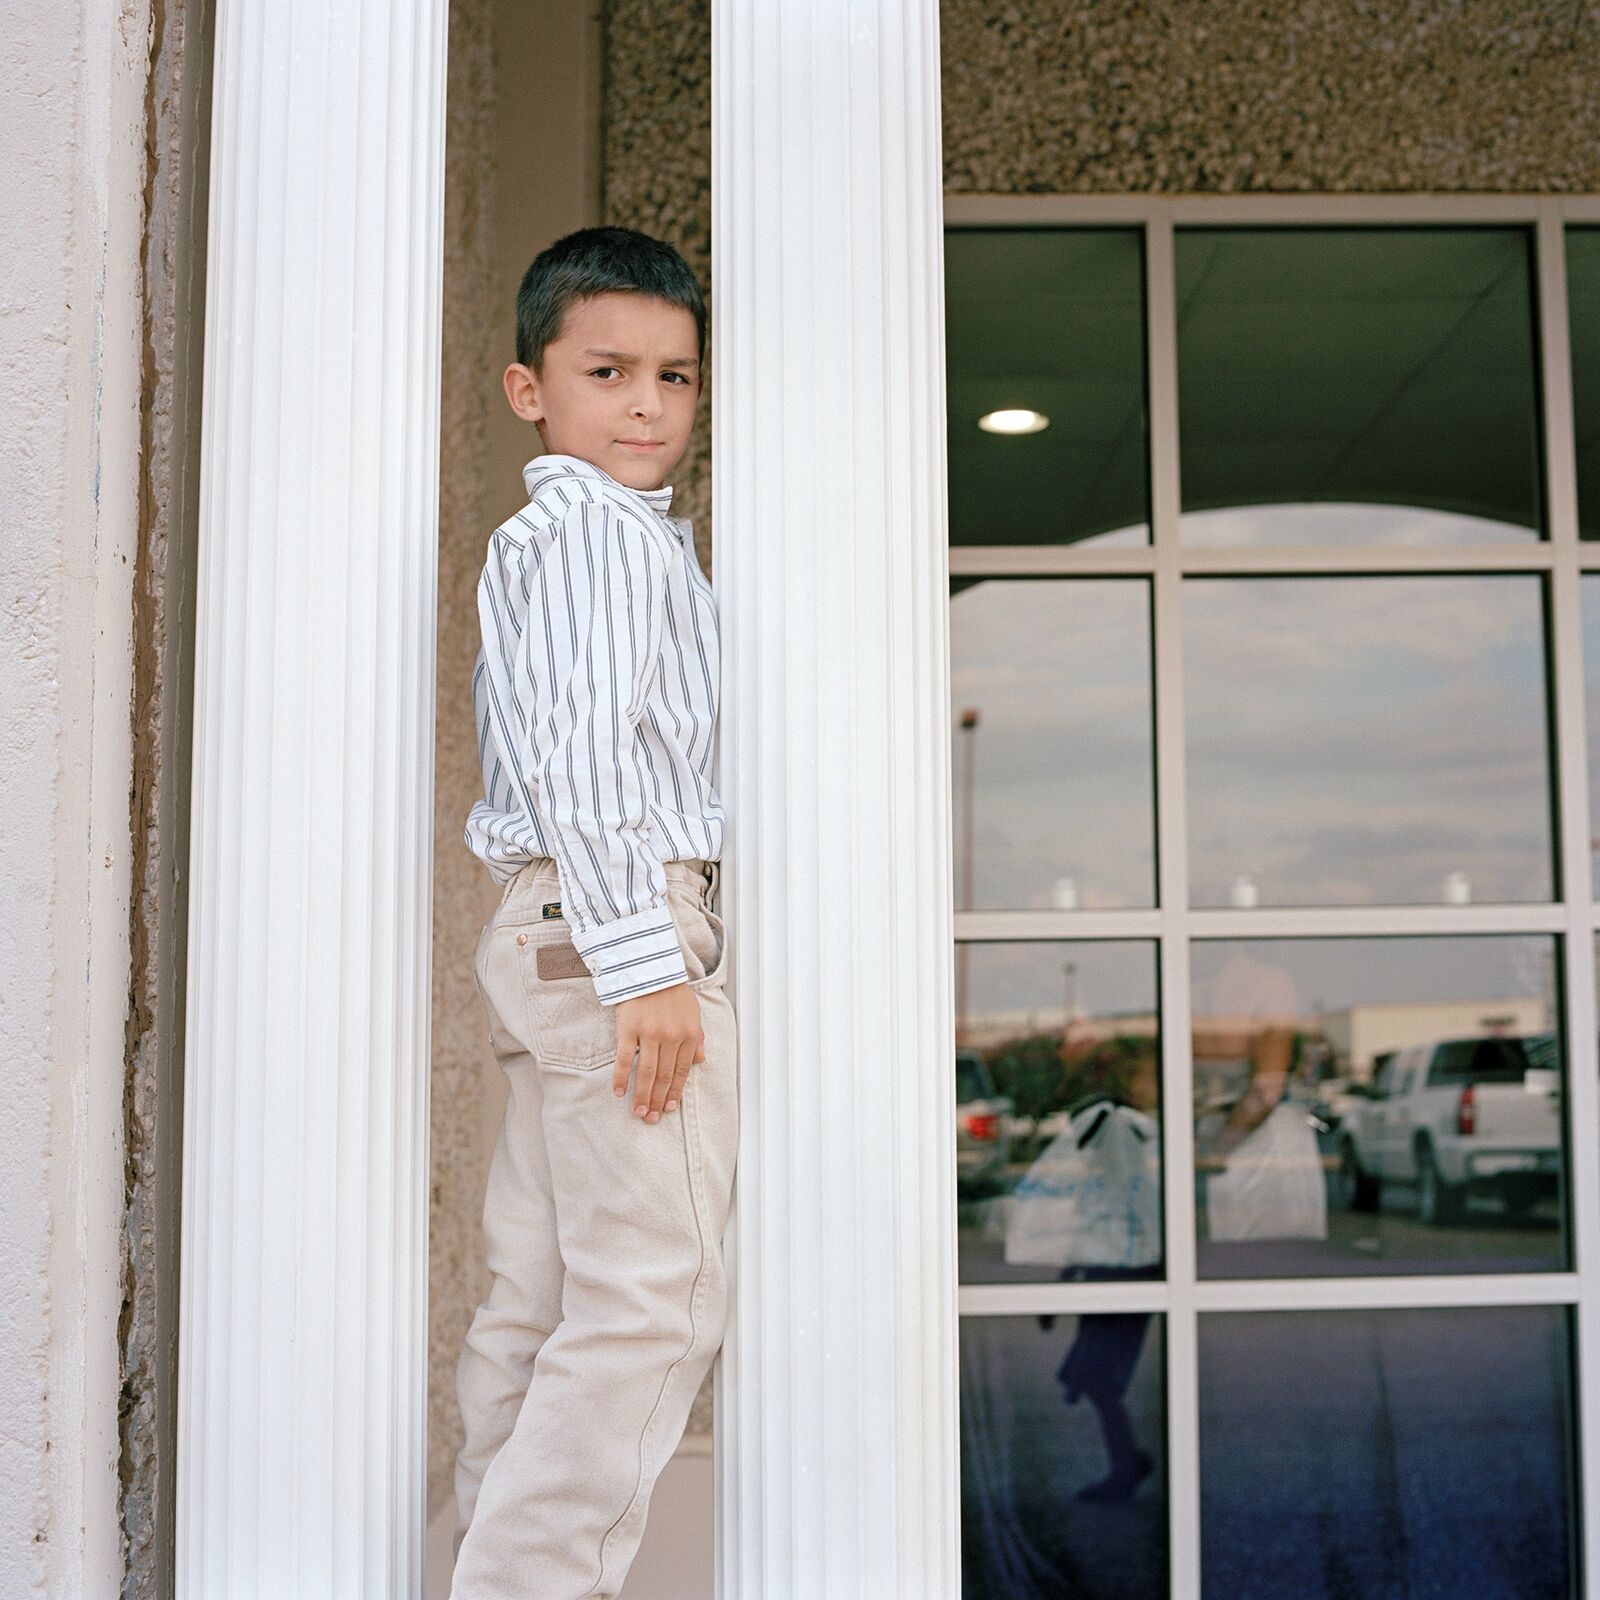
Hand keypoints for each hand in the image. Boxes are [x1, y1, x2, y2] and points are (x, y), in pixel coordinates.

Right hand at [613, 982, 704, 1121]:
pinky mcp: (629, 1028)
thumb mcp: (692, 1012)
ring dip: (642, 1095)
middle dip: (657, 1100)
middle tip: (650, 1119)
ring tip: (638, 1112)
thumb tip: (701, 1061)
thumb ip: (697, 1037)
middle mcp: (671, 1036)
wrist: (649, 966)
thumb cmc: (671, 990)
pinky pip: (625, 1059)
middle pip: (664, 1076)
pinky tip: (619, 1092)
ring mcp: (650, 1033)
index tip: (668, 1109)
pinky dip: (622, 1078)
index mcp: (689, 1033)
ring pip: (647, 1072)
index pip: (682, 1070)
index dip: (675, 1092)